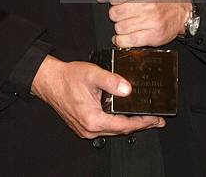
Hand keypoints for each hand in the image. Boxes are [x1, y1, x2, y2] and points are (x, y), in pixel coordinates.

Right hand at [31, 55, 164, 137]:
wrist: (50, 80)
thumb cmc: (68, 77)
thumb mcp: (92, 74)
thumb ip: (111, 81)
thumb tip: (128, 89)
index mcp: (93, 119)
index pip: (125, 125)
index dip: (142, 123)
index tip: (155, 120)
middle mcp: (89, 128)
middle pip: (121, 130)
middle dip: (140, 125)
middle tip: (155, 120)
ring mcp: (85, 129)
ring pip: (113, 130)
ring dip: (129, 124)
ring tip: (143, 118)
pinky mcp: (83, 125)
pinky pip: (105, 127)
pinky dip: (117, 123)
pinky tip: (123, 116)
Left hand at [96, 0, 191, 47]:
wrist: (182, 11)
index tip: (116, 1)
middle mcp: (148, 6)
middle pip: (115, 13)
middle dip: (116, 14)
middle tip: (122, 13)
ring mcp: (151, 22)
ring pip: (119, 27)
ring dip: (120, 26)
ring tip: (127, 23)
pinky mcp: (153, 36)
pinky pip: (127, 41)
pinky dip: (120, 40)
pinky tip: (122, 36)